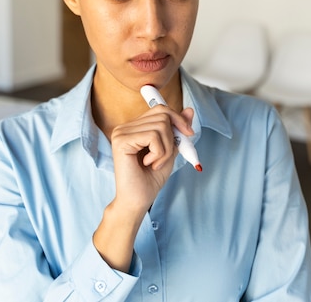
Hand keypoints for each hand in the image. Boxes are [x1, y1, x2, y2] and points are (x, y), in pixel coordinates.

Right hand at [93, 105, 193, 271]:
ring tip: (156, 163)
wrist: (138, 200)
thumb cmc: (151, 178)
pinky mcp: (121, 140)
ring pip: (160, 126)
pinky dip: (159, 153)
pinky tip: (149, 164)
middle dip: (173, 137)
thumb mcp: (170, 150)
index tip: (188, 134)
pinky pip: (153, 136)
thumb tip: (189, 110)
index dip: (178, 119)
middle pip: (162, 114)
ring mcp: (121, 132)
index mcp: (135, 127)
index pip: (160, 109)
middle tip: (166, 157)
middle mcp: (125, 127)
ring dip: (166, 149)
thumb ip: (177, 130)